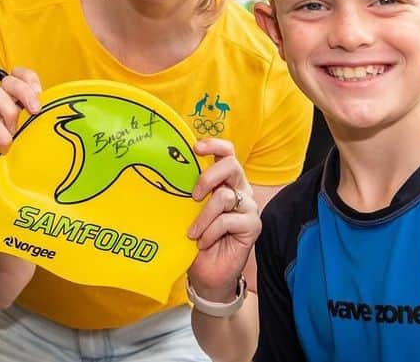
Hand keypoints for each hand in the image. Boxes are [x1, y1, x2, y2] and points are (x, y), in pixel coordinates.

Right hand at [0, 67, 41, 197]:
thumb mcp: (45, 137)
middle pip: (6, 81)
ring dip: (10, 112)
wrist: (12, 194)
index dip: (28, 78)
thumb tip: (71, 108)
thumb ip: (49, 120)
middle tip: (35, 110)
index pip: (20, 75)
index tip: (40, 93)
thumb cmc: (32, 166)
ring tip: (17, 133)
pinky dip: (0, 133)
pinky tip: (7, 148)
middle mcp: (4, 109)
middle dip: (22, 91)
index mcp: (21, 104)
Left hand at [186, 138, 260, 301]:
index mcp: (226, 181)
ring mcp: (248, 207)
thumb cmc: (196, 240)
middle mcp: (240, 189)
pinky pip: (228, 220)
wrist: (207, 274)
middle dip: (208, 177)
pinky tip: (203, 243)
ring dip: (203, 217)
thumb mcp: (188, 211)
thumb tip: (167, 171)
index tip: (196, 148)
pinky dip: (210, 232)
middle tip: (193, 196)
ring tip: (192, 233)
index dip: (214, 145)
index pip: (227, 153)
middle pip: (231, 165)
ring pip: (226, 196)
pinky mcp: (253, 226)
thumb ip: (189, 192)